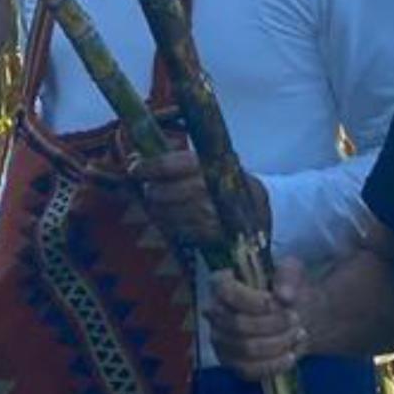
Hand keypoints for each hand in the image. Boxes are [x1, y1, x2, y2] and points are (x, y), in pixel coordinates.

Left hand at [126, 143, 262, 252]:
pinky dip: (168, 223)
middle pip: (160, 192)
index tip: (134, 168)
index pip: (167, 165)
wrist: (259, 209)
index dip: (147, 167)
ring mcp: (206, 215)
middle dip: (150, 191)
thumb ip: (173, 160)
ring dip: (157, 209)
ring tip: (161, 202)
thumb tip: (134, 157)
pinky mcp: (207, 235)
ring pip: (164, 213)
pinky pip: (175, 230)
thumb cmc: (225, 179)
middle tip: (150, 187)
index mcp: (207, 165)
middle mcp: (206, 190)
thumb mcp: (207, 161)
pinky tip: (172, 216)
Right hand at [208, 256, 310, 379]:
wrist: (295, 314)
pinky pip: (249, 371)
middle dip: (272, 324)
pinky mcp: (232, 364)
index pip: (225, 291)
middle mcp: (214, 313)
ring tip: (297, 334)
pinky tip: (291, 355)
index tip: (278, 301)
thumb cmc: (285, 287)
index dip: (251, 299)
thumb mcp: (291, 271)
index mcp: (221, 283)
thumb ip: (288, 276)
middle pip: (238, 324)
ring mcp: (220, 341)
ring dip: (277, 344)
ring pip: (246, 349)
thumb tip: (285, 295)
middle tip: (296, 318)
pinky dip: (273, 365)